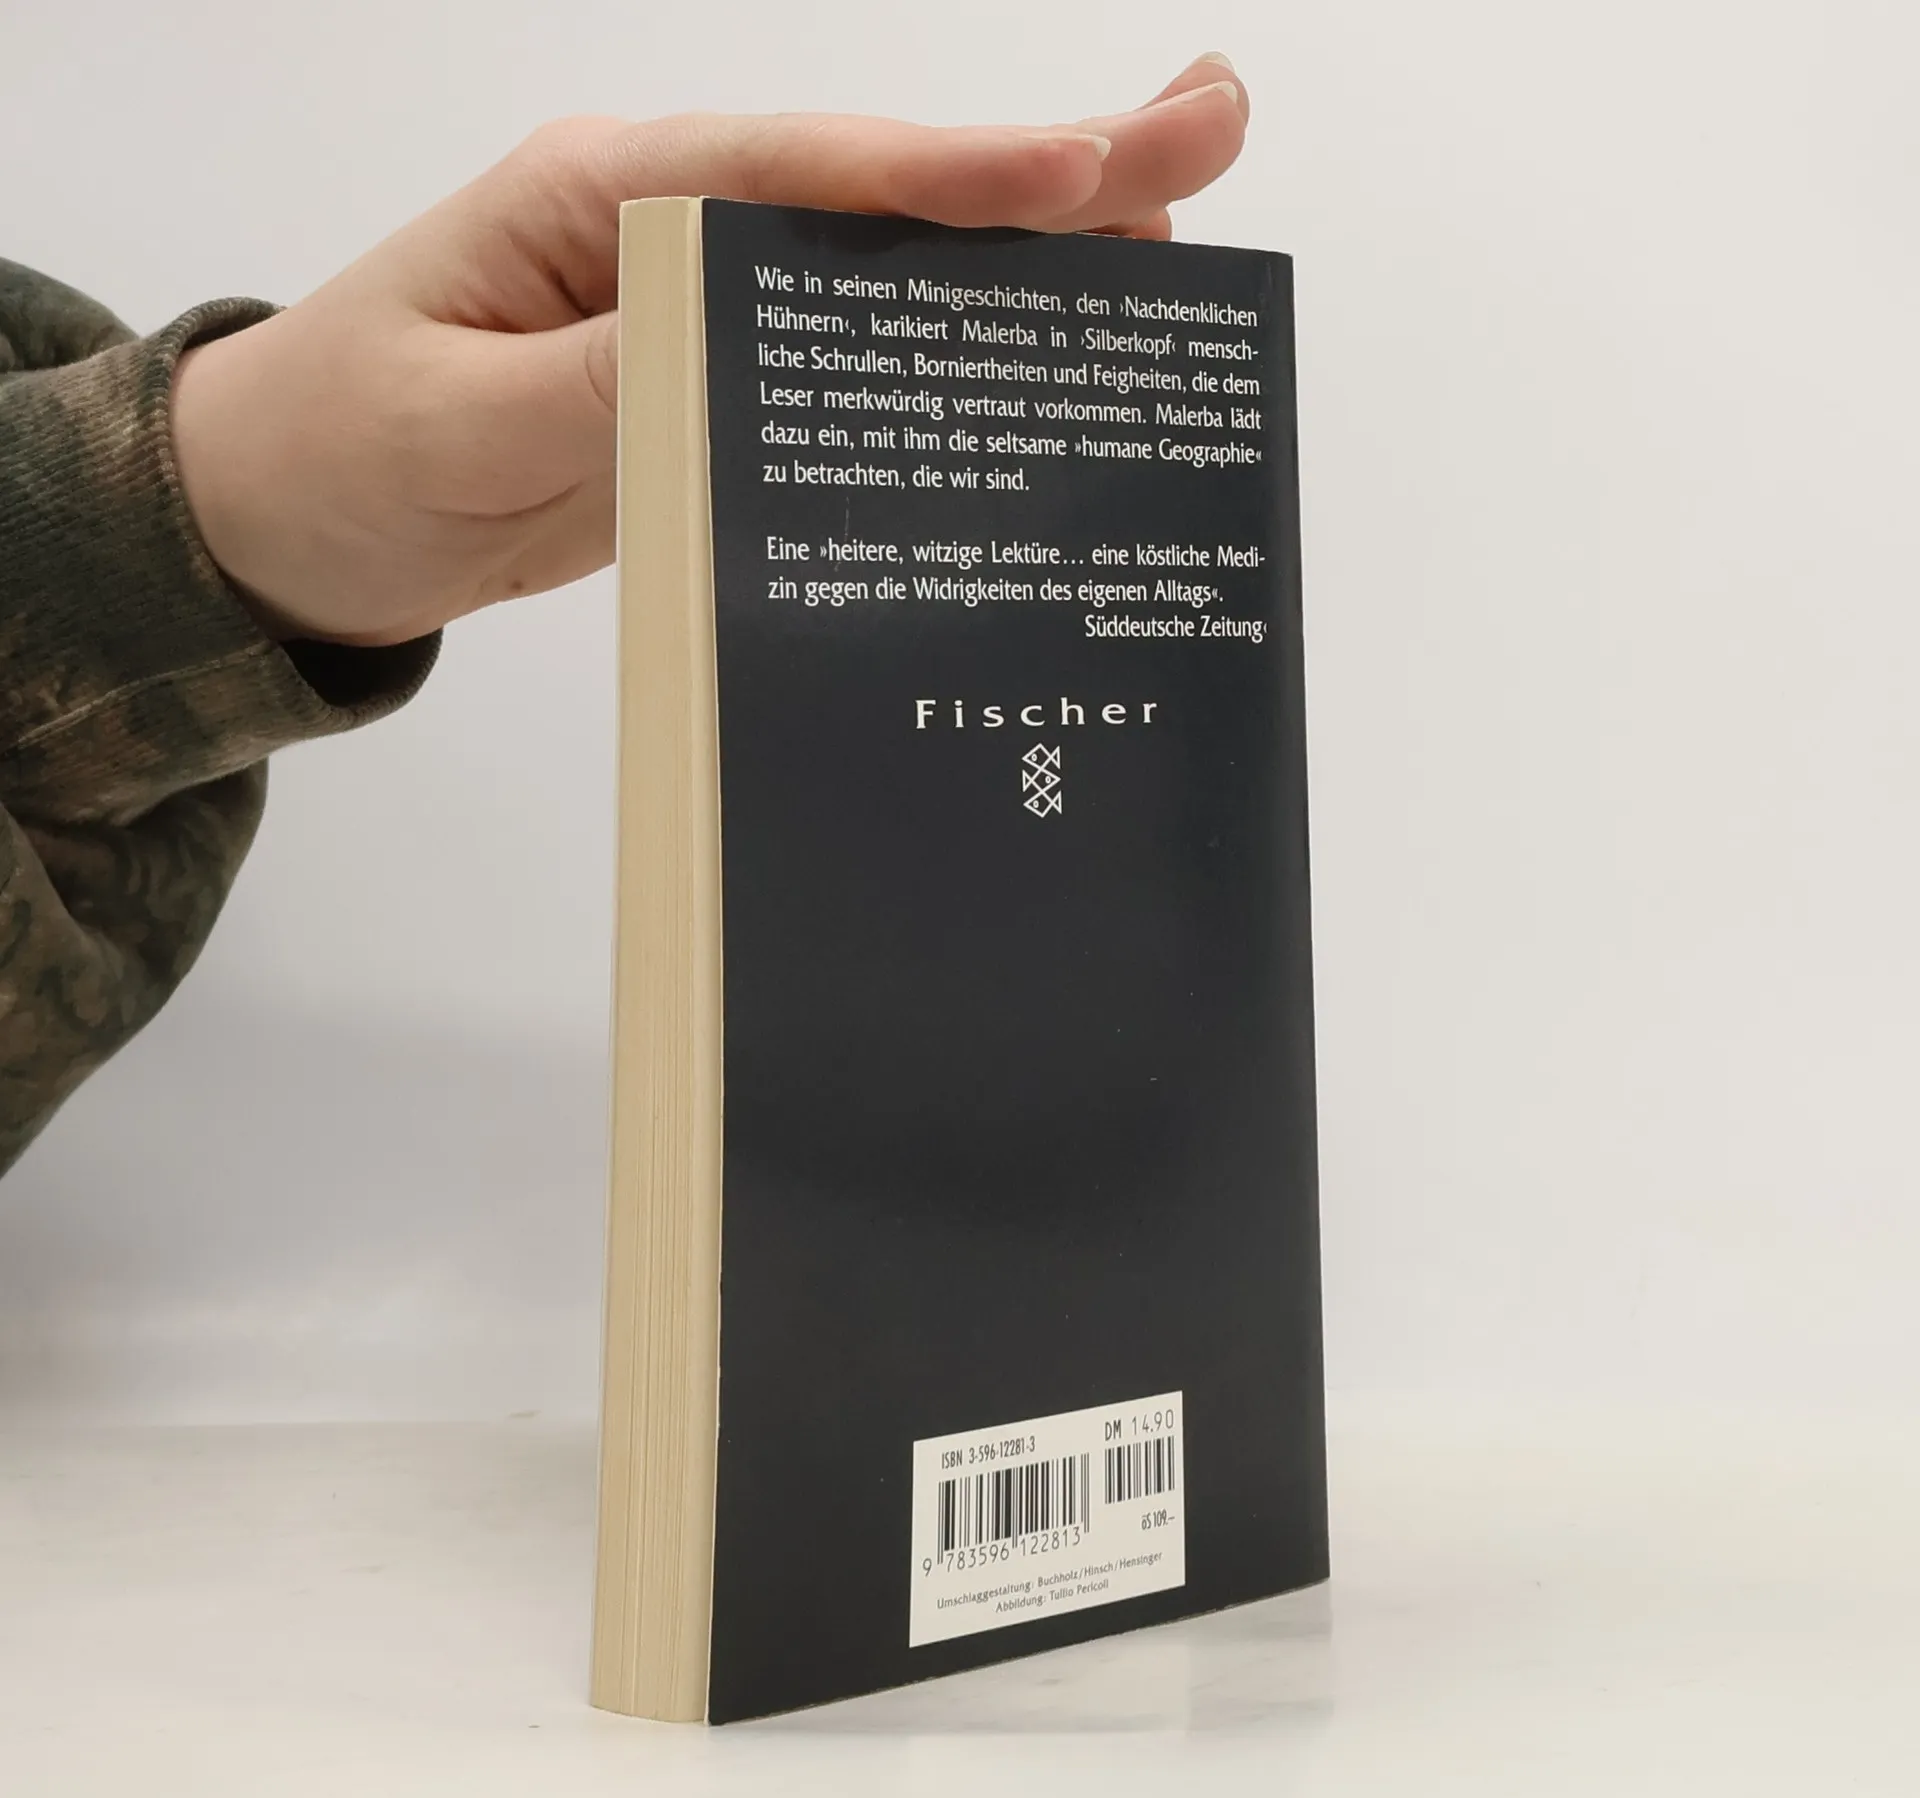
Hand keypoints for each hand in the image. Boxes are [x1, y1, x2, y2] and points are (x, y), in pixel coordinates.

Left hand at [170, 56, 1248, 645]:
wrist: (288, 522)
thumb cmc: (343, 453)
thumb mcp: (457, 423)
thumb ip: (606, 379)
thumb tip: (753, 339)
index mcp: (610, 201)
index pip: (808, 174)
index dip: (956, 177)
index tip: (1093, 171)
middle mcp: (676, 235)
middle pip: (883, 201)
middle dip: (1047, 179)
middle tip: (1209, 140)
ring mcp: (705, 316)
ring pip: (887, 283)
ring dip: (1027, 268)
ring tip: (1177, 253)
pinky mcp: (714, 396)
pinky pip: (850, 376)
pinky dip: (952, 369)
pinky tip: (1043, 375)